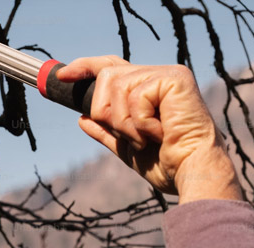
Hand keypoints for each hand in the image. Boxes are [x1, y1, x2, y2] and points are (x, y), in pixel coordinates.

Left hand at [57, 56, 241, 203]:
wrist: (190, 174)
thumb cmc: (166, 164)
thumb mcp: (127, 146)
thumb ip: (106, 131)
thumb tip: (82, 118)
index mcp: (149, 88)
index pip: (111, 67)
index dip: (85, 67)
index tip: (63, 75)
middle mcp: (159, 75)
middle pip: (107, 76)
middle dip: (106, 112)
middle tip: (129, 136)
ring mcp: (168, 75)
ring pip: (116, 86)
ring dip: (124, 122)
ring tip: (148, 138)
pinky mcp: (175, 79)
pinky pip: (135, 96)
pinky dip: (140, 123)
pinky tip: (160, 133)